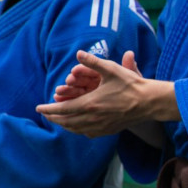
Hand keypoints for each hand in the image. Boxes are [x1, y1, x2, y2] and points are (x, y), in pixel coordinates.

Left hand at [36, 50, 179, 137]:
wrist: (149, 102)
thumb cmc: (131, 85)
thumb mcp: (111, 69)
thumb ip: (93, 61)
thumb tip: (78, 53)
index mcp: (90, 104)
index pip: (62, 109)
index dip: (48, 109)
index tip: (38, 108)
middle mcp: (93, 118)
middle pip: (66, 122)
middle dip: (53, 118)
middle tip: (45, 114)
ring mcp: (101, 126)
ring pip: (76, 129)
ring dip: (65, 125)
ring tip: (58, 120)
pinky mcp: (109, 130)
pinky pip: (88, 133)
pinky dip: (78, 130)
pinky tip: (78, 127)